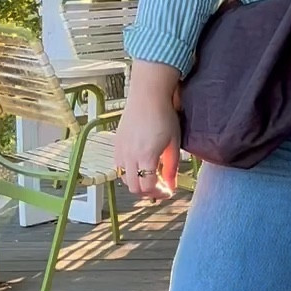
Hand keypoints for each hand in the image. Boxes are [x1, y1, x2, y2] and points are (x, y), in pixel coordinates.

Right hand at [114, 66, 181, 199]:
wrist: (147, 96)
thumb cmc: (163, 116)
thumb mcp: (173, 143)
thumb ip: (172, 167)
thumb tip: (172, 185)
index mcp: (146, 156)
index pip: (148, 187)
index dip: (159, 193)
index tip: (168, 191)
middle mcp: (130, 156)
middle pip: (134, 188)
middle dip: (148, 192)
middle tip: (160, 187)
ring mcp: (120, 150)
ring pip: (125, 179)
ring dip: (138, 182)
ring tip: (151, 175)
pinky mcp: (116, 144)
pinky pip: (120, 166)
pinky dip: (130, 171)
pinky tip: (141, 164)